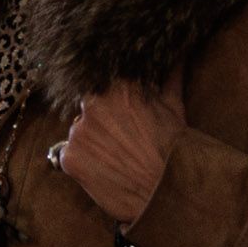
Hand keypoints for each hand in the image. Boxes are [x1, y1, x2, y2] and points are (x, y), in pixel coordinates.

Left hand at [54, 80, 187, 226]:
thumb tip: (179, 53)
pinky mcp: (69, 157)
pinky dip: (83, 161)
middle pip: (90, 105)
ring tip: (116, 156)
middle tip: (122, 135)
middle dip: (103, 118)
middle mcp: (93, 103)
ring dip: (92, 139)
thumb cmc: (175, 150)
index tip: (121, 108)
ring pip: (80, 130)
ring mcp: (78, 131)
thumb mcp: (175, 107)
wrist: (168, 194)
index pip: (103, 81)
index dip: (112, 95)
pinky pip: (69, 154)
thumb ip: (170, 76)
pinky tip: (104, 169)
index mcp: (118, 85)